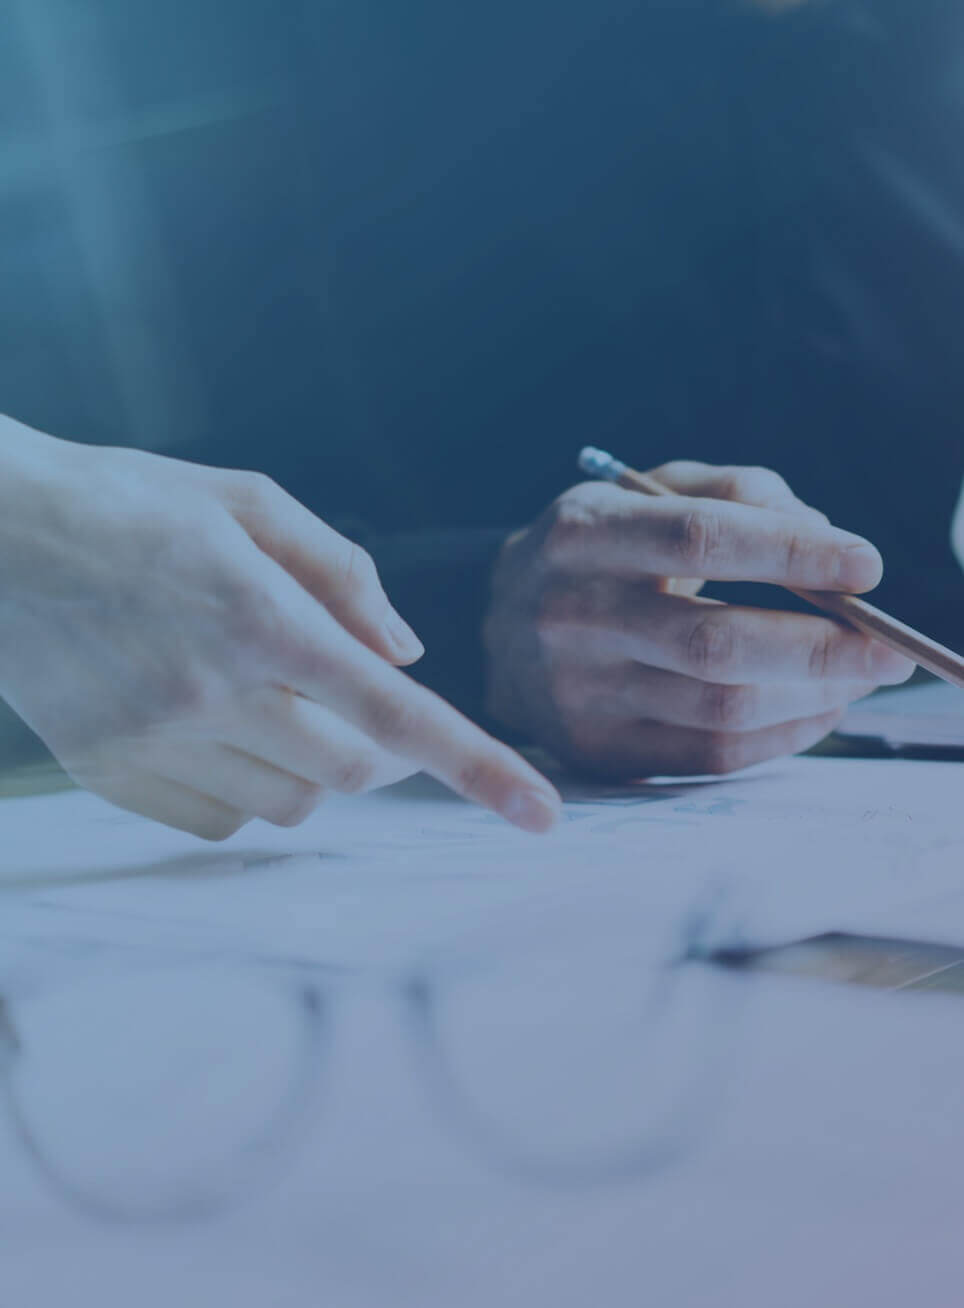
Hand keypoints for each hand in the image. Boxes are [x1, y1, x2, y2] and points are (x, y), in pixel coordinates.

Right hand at [0, 419, 559, 836]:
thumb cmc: (128, 502)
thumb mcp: (245, 501)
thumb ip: (342, 573)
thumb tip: (408, 652)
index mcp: (259, 614)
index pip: (396, 712)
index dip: (481, 768)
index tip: (544, 814)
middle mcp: (211, 691)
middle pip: (355, 771)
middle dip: (383, 750)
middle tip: (359, 700)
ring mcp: (155, 742)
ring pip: (292, 804)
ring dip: (316, 766)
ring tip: (269, 700)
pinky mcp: (111, 773)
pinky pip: (223, 821)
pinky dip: (249, 789)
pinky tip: (218, 731)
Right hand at [483, 462, 913, 777]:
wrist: (496, 625)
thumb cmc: (596, 551)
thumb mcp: (645, 492)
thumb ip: (736, 491)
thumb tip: (824, 536)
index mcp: (582, 533)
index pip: (700, 538)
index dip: (792, 553)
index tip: (867, 565)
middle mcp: (570, 614)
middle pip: (716, 641)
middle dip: (824, 647)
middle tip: (888, 649)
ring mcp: (577, 692)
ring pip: (722, 707)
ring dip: (815, 696)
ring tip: (860, 676)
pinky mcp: (594, 749)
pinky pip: (710, 757)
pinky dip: (783, 738)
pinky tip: (816, 710)